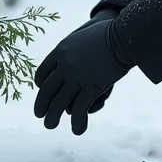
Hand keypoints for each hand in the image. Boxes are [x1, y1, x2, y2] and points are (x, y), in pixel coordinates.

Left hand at [33, 18, 133, 134]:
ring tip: (50, 125)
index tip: (42, 91)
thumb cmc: (107, 31)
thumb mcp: (83, 35)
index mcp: (60, 51)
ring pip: (58, 103)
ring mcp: (77, 78)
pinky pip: (79, 110)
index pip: (42, 73)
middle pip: (47, 90)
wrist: (123, 34)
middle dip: (41, 105)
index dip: (41, 85)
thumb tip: (72, 49)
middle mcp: (64, 65)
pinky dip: (77, 122)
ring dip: (52, 117)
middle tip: (39, 115)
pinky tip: (77, 130)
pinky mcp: (91, 88)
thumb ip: (74, 46)